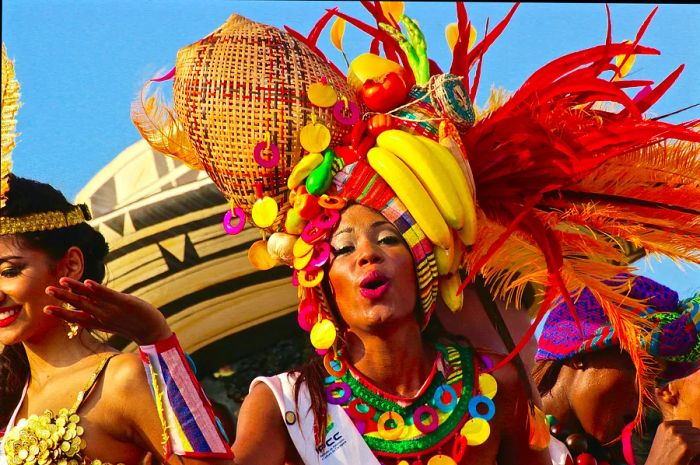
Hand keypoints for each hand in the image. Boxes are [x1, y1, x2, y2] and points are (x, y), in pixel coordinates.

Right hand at [45, 277, 172, 344]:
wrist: (153, 331)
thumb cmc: (131, 325)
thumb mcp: (112, 323)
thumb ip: (99, 316)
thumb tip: (89, 309)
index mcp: (99, 322)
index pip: (76, 317)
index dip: (61, 313)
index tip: (45, 309)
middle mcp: (103, 316)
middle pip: (79, 306)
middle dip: (63, 298)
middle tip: (48, 290)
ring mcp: (113, 309)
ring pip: (91, 298)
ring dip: (76, 289)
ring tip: (62, 281)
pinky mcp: (125, 302)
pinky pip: (109, 295)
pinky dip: (97, 289)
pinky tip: (87, 283)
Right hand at [645, 420, 699, 464]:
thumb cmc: (662, 459)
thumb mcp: (664, 441)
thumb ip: (676, 432)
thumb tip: (692, 422)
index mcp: (664, 425)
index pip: (688, 424)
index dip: (689, 435)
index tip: (684, 445)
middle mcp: (671, 428)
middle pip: (696, 431)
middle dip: (695, 441)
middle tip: (686, 451)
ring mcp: (680, 437)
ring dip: (698, 447)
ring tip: (689, 455)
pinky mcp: (688, 447)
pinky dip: (699, 453)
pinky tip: (690, 458)